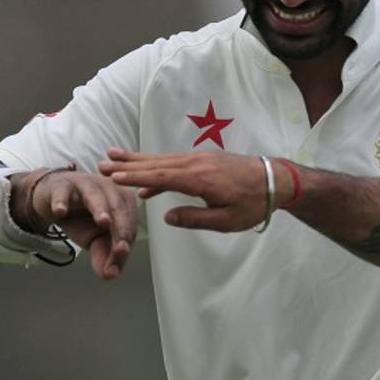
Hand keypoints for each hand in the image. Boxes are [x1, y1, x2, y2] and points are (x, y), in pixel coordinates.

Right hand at [11, 169, 136, 280]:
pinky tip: (60, 211)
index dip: (126, 241)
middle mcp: (108, 187)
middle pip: (118, 208)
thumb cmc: (81, 217)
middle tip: (119, 247)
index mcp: (123, 200)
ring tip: (103, 222)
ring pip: (95, 196)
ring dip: (100, 209)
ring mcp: (84, 184)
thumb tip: (110, 275)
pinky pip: (62, 193)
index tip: (121, 257)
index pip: (129, 222)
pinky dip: (61, 202)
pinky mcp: (61, 185)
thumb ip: (105, 255)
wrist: (52, 201)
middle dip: (120, 228)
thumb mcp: (95, 239)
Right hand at [100, 148, 267, 231]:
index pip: (161, 178)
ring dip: (139, 160)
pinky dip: (157, 166)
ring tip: (115, 158)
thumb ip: (195, 219)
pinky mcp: (206, 159)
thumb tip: (166, 217)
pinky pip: (175, 161)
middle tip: (103, 163)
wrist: (276, 180)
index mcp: (200, 179)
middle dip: (129, 165)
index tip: (113, 177)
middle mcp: (197, 164)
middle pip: (157, 164)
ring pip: (164, 160)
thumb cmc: (253, 203)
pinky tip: (147, 177)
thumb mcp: (226, 221)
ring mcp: (201, 159)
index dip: (136, 178)